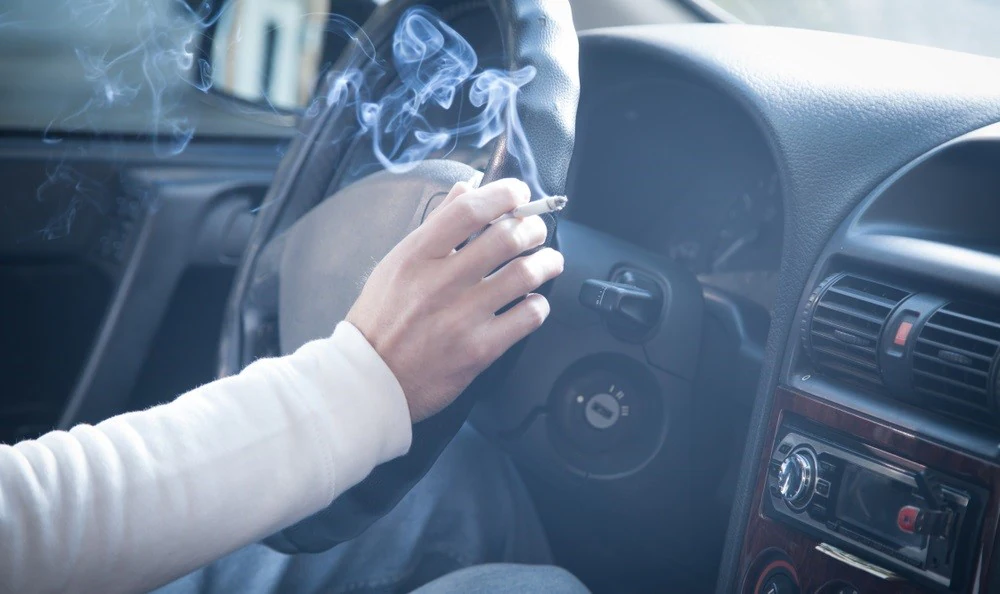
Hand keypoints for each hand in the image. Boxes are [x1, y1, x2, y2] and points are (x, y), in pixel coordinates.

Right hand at [346, 178, 563, 421]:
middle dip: (533, 227)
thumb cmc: (382, 319)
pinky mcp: (479, 349)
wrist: (371, 378)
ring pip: (525, 274)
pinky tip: (533, 301)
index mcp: (416, 256)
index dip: (504, 194)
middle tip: (536, 230)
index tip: (518, 194)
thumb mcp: (397, 263)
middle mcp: (440, 283)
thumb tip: (468, 189)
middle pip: (507, 237)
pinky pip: (528, 317)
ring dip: (546, 262)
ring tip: (548, 261)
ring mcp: (461, 317)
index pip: (470, 210)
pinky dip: (539, 304)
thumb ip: (437, 225)